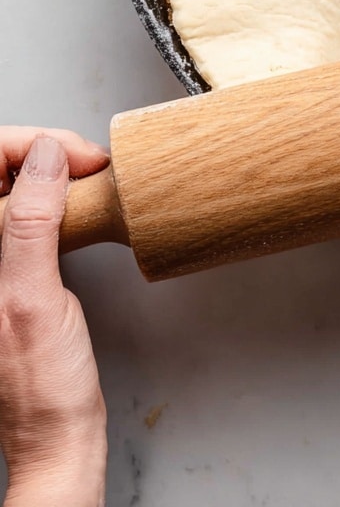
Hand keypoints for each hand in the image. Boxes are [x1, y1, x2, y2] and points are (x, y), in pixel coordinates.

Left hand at [0, 129, 109, 506]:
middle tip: (88, 162)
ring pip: (9, 184)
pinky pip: (23, 207)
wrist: (58, 434)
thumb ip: (32, 224)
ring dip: (48, 165)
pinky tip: (77, 197)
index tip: (72, 158)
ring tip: (88, 172)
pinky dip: (52, 191)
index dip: (24, 147)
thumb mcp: (35, 297)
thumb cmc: (43, 387)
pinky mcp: (9, 267)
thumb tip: (44, 157)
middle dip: (39, 150)